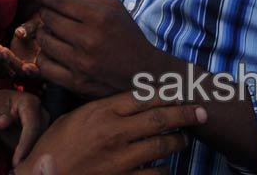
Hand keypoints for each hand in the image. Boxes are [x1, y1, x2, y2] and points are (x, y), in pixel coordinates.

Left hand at [0, 13, 42, 78]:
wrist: (40, 29)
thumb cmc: (42, 27)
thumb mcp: (38, 25)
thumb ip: (29, 28)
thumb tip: (18, 33)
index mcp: (47, 62)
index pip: (40, 72)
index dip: (32, 71)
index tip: (26, 66)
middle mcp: (37, 67)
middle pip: (24, 72)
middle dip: (13, 62)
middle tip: (4, 51)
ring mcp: (26, 66)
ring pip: (14, 69)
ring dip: (5, 60)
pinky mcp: (16, 62)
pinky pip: (7, 64)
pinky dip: (2, 57)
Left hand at [0, 90, 47, 165]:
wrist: (1, 109)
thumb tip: (0, 122)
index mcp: (31, 103)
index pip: (32, 127)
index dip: (24, 145)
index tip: (16, 161)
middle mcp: (42, 112)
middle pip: (40, 138)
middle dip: (29, 154)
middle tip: (16, 167)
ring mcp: (46, 123)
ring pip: (41, 145)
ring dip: (30, 156)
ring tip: (17, 166)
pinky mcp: (45, 133)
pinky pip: (39, 148)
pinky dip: (30, 156)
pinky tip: (21, 161)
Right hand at [16, 91, 206, 174]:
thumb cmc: (54, 146)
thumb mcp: (74, 117)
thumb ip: (100, 108)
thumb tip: (125, 100)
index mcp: (102, 111)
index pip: (143, 96)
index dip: (167, 92)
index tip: (182, 90)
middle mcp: (114, 132)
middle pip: (160, 117)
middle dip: (185, 113)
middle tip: (203, 112)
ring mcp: (120, 158)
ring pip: (162, 145)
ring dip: (178, 141)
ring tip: (184, 139)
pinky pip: (155, 174)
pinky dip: (164, 170)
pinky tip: (166, 168)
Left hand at [34, 0, 162, 97]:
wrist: (143, 73)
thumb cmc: (127, 36)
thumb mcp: (114, 8)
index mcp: (99, 17)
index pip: (59, 1)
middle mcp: (89, 39)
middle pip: (49, 19)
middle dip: (44, 13)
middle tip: (46, 13)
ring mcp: (81, 63)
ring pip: (44, 41)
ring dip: (42, 33)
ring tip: (49, 32)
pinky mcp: (76, 82)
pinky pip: (44, 66)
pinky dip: (43, 56)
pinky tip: (50, 51)